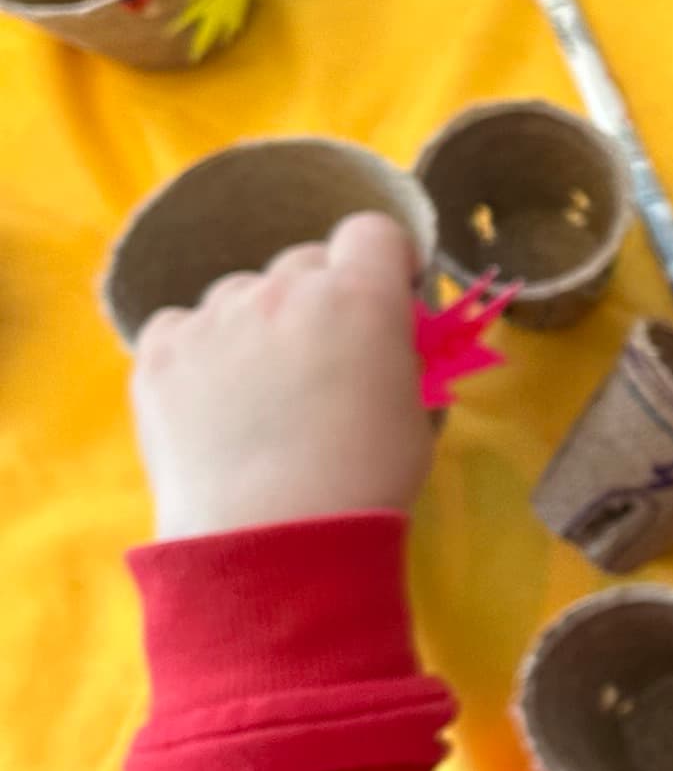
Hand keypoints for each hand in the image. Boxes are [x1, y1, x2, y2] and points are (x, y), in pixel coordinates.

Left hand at [132, 216, 433, 542]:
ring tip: (255, 394)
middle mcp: (283, 289)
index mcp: (359, 297)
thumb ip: (397, 355)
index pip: (373, 232)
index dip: (382, 264)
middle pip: (303, 262)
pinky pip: (181, 326)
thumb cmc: (364, 483)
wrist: (271, 538)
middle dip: (317, 299)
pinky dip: (197, 350)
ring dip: (255, 325)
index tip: (385, 302)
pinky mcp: (159, 351)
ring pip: (240, 295)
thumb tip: (384, 339)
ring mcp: (214, 316)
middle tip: (320, 363)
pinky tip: (208, 401)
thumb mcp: (415, 412)